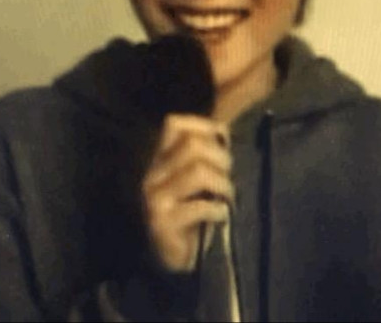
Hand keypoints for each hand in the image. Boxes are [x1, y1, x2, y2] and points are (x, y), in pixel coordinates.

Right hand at [142, 114, 233, 272]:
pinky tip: (221, 214)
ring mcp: (154, 198)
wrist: (171, 256)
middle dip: (220, 156)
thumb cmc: (189, 210)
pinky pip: (198, 206)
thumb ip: (204, 153)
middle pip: (191, 145)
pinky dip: (217, 209)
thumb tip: (224, 130)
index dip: (203, 126)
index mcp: (158, 157)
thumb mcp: (196, 176)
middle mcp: (152, 173)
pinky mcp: (162, 223)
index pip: (174, 124)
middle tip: (228, 173)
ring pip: (197, 172)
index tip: (223, 139)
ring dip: (221, 182)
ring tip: (227, 194)